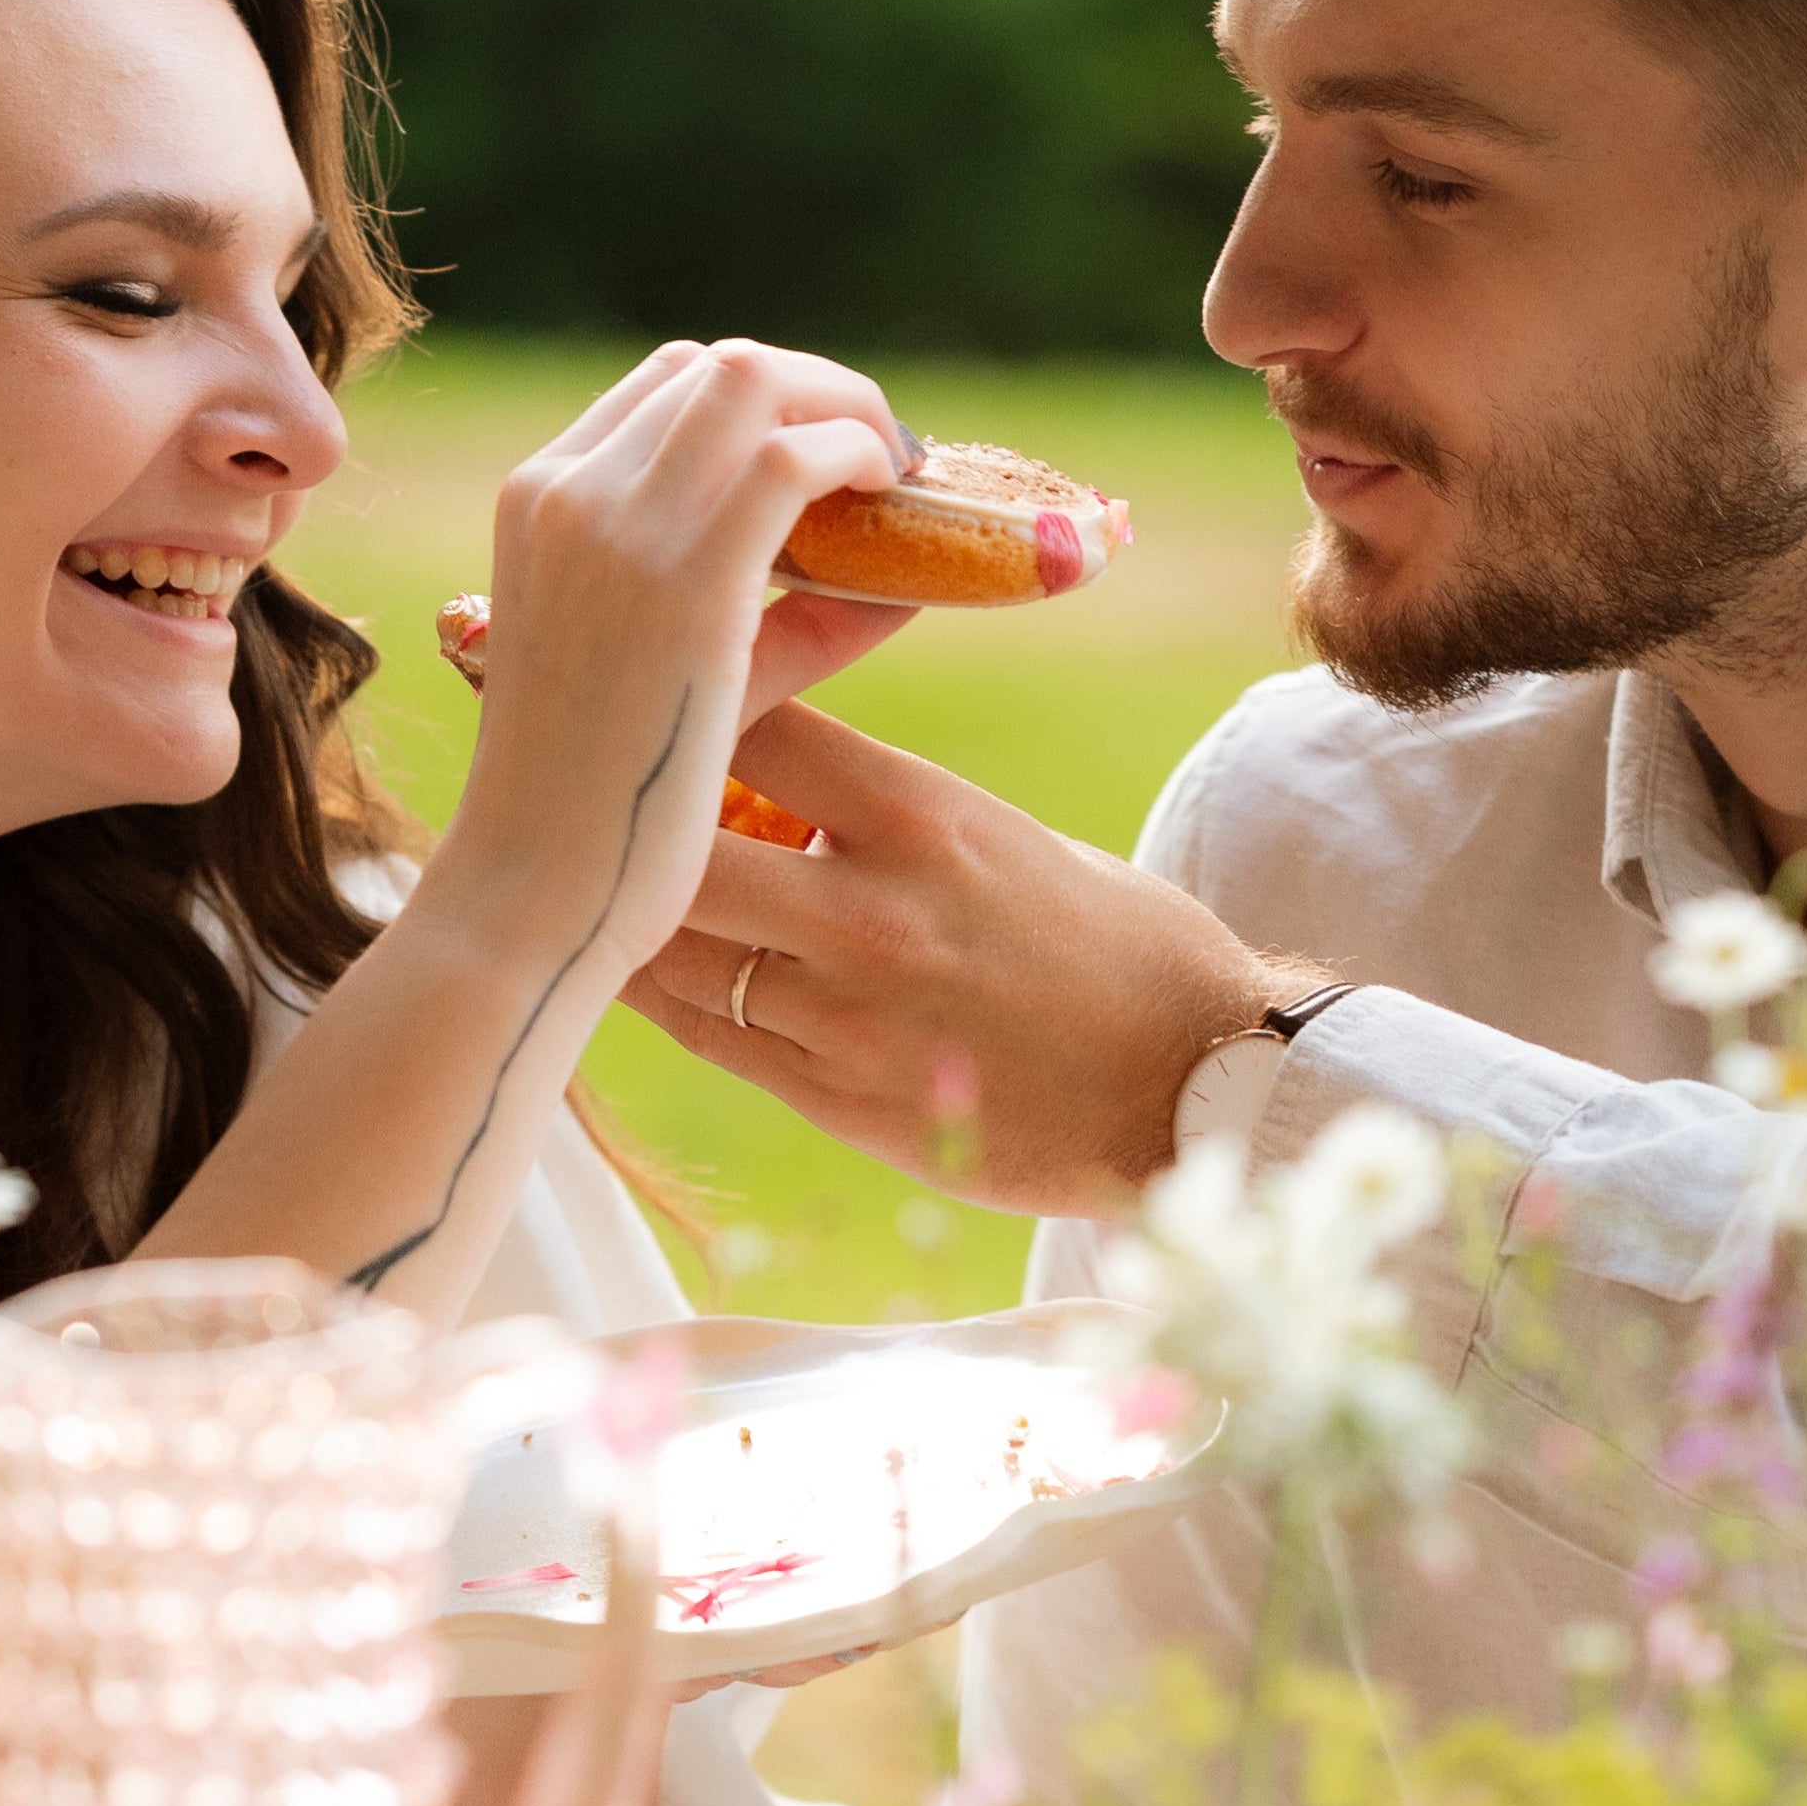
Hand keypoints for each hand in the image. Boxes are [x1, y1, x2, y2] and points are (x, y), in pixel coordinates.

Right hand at [430, 342, 908, 979]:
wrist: (533, 895)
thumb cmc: (599, 810)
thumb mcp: (675, 676)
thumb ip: (779, 617)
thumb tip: (898, 579)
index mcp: (535, 502)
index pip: (667, 390)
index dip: (764, 406)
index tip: (828, 460)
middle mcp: (565, 490)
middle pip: (717, 367)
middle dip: (816, 391)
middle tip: (883, 458)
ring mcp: (615, 523)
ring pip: (756, 382)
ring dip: (845, 407)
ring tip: (897, 470)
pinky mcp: (685, 577)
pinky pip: (794, 456)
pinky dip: (859, 451)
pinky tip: (896, 492)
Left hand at [620, 698, 1313, 1212]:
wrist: (1198, 1084)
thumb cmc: (1121, 946)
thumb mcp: (1008, 838)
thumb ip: (890, 815)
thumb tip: (783, 786)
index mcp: (923, 816)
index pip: (751, 722)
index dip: (690, 708)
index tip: (661, 705)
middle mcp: (870, 910)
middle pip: (678, 845)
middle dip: (636, 825)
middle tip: (608, 810)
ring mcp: (846, 1014)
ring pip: (673, 952)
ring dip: (636, 918)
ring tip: (614, 891)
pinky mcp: (840, 1100)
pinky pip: (711, 1036)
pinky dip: (670, 997)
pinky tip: (648, 969)